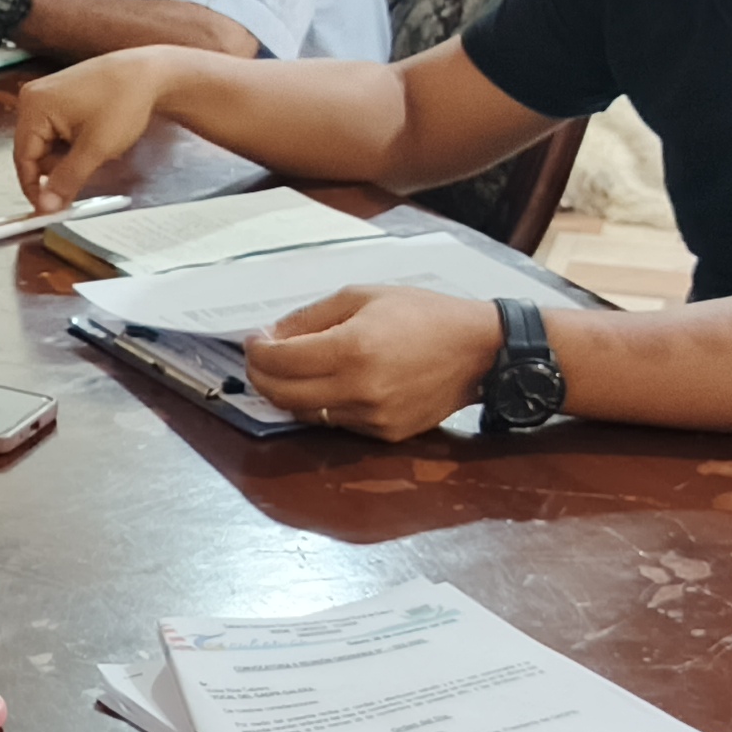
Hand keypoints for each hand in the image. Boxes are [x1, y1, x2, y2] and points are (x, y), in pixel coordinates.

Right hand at [12, 50, 174, 206]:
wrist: (148, 74)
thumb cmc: (124, 99)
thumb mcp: (95, 148)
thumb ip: (67, 180)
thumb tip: (47, 206)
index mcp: (34, 106)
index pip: (23, 159)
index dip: (36, 188)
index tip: (49, 209)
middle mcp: (33, 98)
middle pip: (32, 152)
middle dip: (57, 168)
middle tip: (84, 173)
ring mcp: (45, 96)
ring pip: (46, 144)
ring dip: (66, 156)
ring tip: (94, 148)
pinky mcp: (57, 97)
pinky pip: (54, 131)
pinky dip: (70, 143)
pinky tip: (91, 138)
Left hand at [240, 286, 501, 438]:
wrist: (478, 350)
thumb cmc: (422, 314)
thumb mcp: (363, 296)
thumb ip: (310, 318)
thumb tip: (270, 337)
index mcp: (352, 349)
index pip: (280, 361)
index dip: (257, 351)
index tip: (254, 340)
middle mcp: (359, 389)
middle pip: (283, 395)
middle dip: (261, 376)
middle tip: (260, 358)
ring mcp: (372, 418)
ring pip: (306, 413)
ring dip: (289, 392)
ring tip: (292, 369)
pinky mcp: (385, 435)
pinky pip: (336, 423)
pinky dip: (323, 404)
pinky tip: (330, 383)